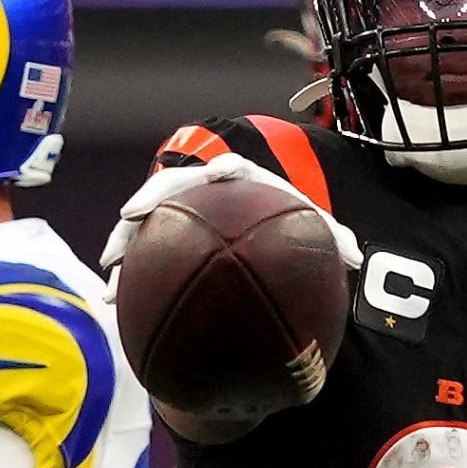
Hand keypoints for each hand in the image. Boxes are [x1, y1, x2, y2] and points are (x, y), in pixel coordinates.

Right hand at [100, 151, 362, 270]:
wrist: (262, 222)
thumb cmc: (287, 220)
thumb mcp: (310, 226)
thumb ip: (332, 239)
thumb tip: (355, 258)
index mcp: (239, 178)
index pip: (228, 166)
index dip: (220, 168)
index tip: (218, 173)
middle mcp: (203, 189)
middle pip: (170, 188)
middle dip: (148, 200)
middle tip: (130, 218)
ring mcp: (179, 211)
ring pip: (145, 222)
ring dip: (125, 244)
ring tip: (111, 269)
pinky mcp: (166, 235)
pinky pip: (143, 252)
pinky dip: (129, 274)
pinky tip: (116, 301)